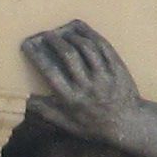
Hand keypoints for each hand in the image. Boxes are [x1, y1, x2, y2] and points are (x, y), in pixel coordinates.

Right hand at [18, 21, 140, 144]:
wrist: (129, 124)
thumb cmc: (96, 126)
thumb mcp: (69, 125)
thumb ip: (47, 112)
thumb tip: (27, 100)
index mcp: (72, 100)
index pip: (50, 72)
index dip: (37, 56)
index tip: (29, 44)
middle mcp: (87, 86)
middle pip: (68, 55)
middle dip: (55, 41)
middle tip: (48, 34)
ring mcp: (104, 75)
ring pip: (86, 47)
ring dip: (73, 36)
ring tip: (65, 32)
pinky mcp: (117, 68)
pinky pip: (103, 46)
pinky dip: (91, 35)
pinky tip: (83, 30)